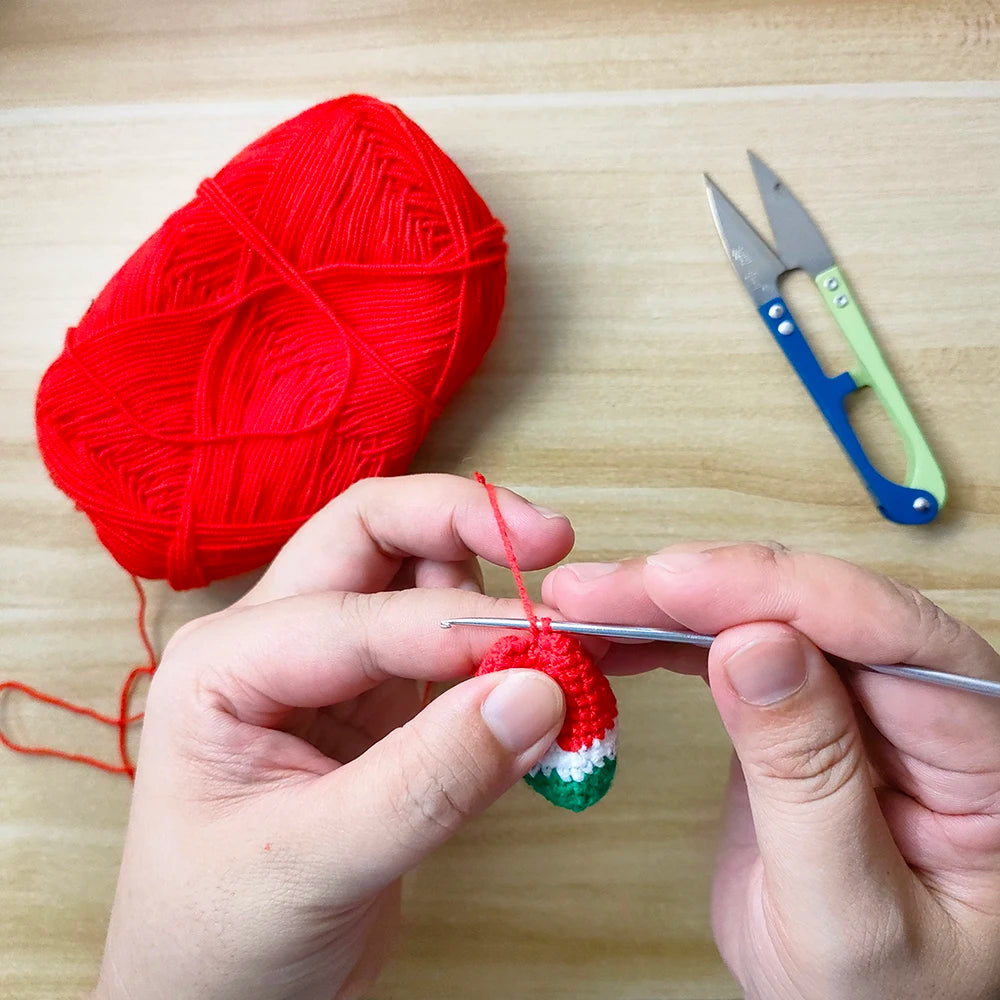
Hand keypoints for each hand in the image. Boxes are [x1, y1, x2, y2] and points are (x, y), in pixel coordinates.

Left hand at [93, 474, 572, 999]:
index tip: (540, 655)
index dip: (453, 630)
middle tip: (550, 539)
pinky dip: (498, 643)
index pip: (353, 614)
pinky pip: (446, 642)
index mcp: (224, 663)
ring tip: (551, 619)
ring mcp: (331, 668)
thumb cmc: (220, 939)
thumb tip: (536, 693)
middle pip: (373, 533)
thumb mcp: (313, 864)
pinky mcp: (379, 703)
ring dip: (487, 579)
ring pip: (415, 573)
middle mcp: (274, 642)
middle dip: (460, 522)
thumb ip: (426, 780)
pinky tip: (537, 669)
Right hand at [543, 543, 999, 999]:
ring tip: (582, 608)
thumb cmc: (882, 993)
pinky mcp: (797, 701)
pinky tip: (614, 634)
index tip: (667, 583)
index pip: (884, 633)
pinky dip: (665, 637)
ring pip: (760, 612)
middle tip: (592, 593)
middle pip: (811, 605)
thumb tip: (755, 642)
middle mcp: (926, 701)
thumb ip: (809, 777)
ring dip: (665, 605)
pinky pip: (730, 645)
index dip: (770, 589)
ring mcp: (856, 696)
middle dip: (695, 589)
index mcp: (981, 747)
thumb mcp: (846, 911)